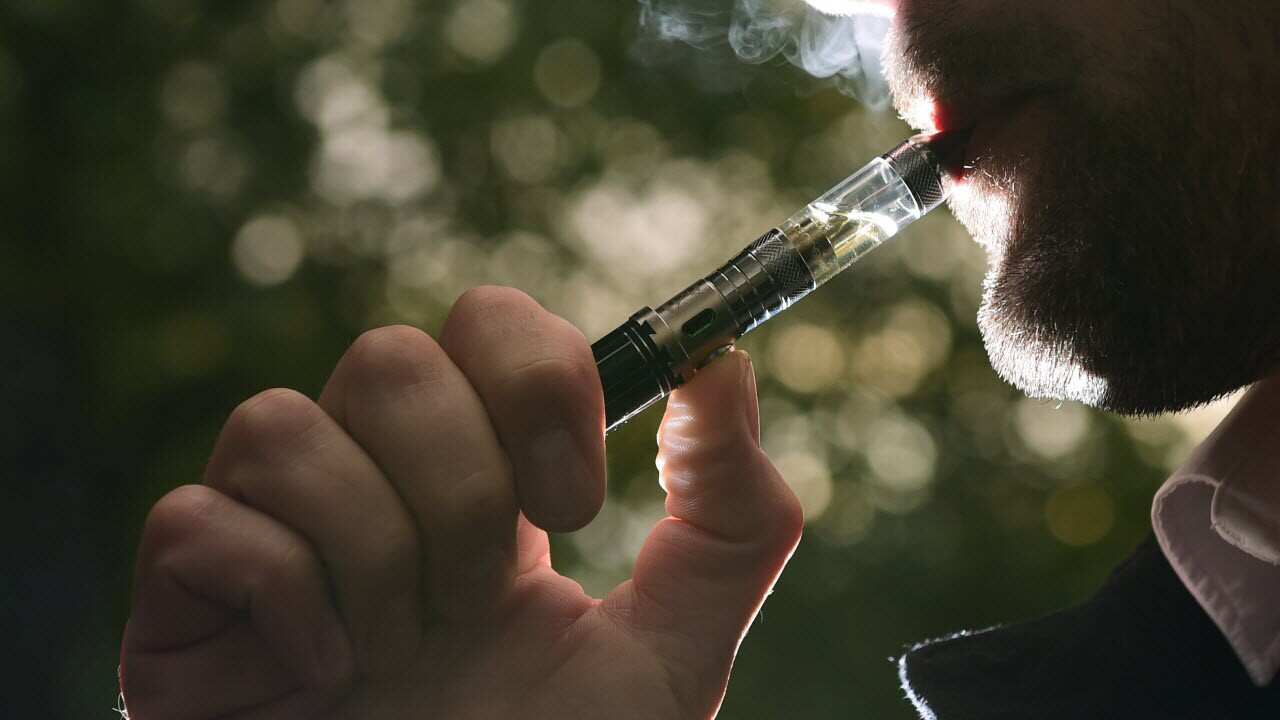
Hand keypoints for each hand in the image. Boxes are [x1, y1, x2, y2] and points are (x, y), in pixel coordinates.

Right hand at [120, 287, 803, 718]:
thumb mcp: (674, 648)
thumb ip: (731, 515)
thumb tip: (720, 357)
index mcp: (487, 476)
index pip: (488, 322)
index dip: (536, 378)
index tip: (576, 504)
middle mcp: (375, 481)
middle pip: (390, 357)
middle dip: (462, 490)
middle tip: (485, 597)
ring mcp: (273, 530)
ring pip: (282, 423)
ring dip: (377, 555)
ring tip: (403, 651)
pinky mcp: (185, 598)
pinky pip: (195, 523)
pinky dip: (284, 602)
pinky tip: (327, 674)